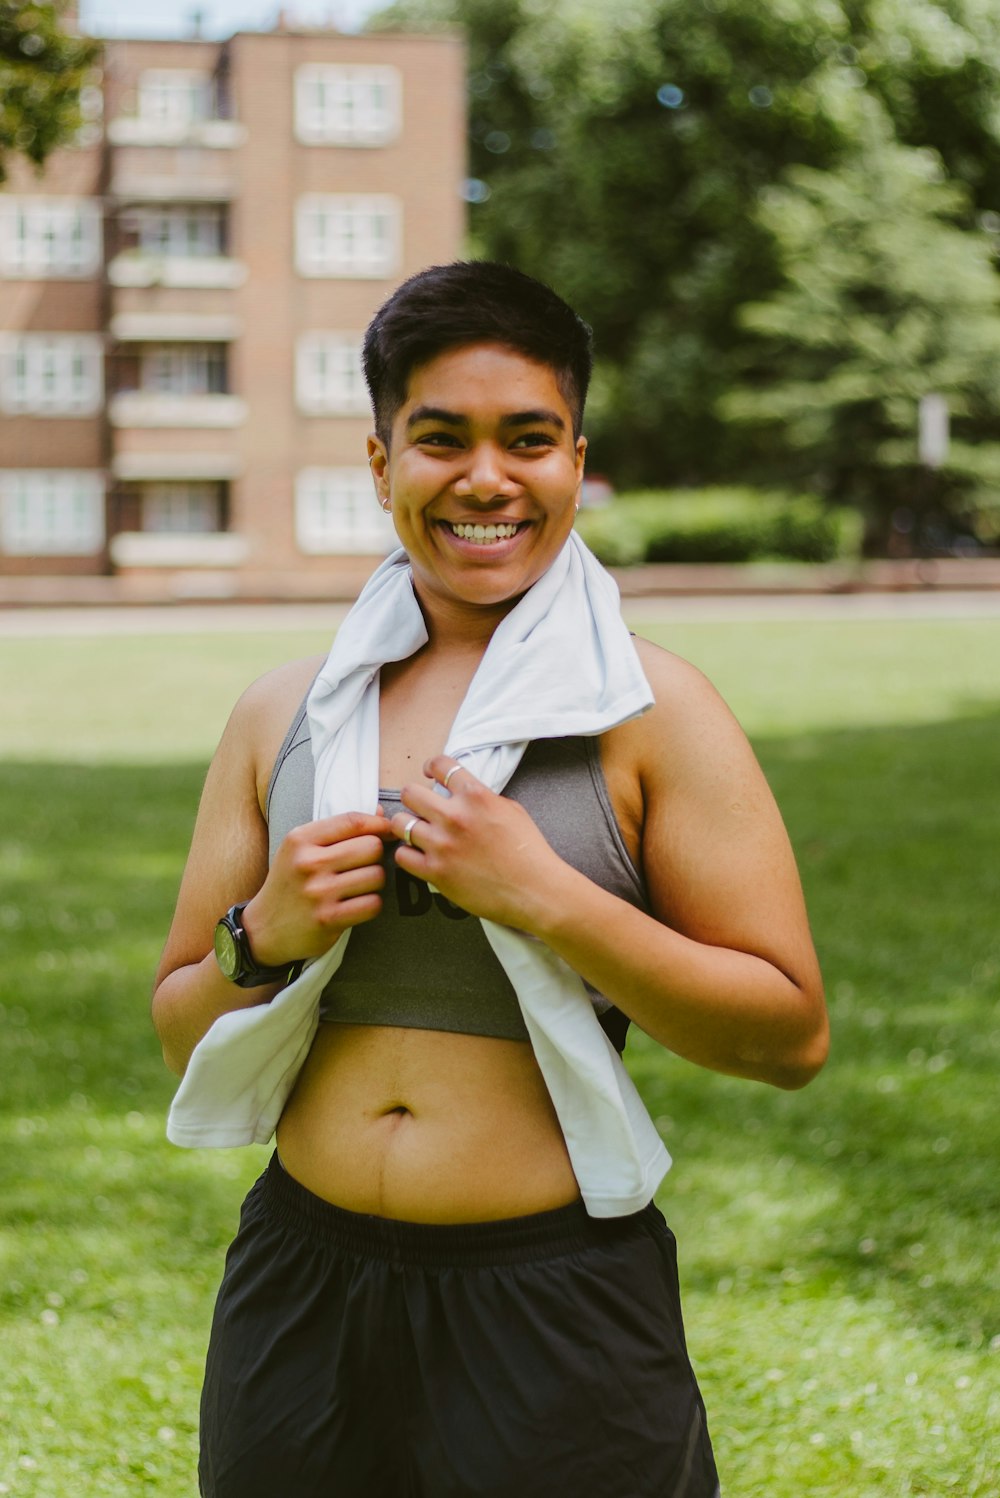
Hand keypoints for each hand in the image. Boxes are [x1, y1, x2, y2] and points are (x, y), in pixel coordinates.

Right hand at [242, 811, 392, 964]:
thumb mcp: (300, 849)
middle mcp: (309, 863)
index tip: (385, 831)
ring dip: (374, 882)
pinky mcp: (329, 919)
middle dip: (375, 856)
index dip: (378, 824)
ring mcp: (319, 892)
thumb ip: (337, 829)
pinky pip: (372, 904)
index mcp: (300, 840)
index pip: (353, 821)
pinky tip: (357, 905)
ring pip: (376, 876)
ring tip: (359, 886)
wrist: (263, 929)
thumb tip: (380, 812)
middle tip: (364, 865)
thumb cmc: (290, 883)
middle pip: (371, 847)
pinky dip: (371, 904)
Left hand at [392, 758, 565, 930]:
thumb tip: (464, 795)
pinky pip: (402, 855)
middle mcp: (455, 816)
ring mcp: (442, 844)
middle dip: (414, 798)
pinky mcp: (436, 871)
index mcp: (476, 796)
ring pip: (400, 823)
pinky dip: (408, 854)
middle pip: (410, 793)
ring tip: (417, 832)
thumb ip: (483, 798)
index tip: (428, 773)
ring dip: (408, 826)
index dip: (431, 767)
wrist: (535, 889)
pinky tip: (419, 855)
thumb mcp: (512, 810)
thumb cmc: (529, 853)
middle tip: (419, 807)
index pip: (440, 765)